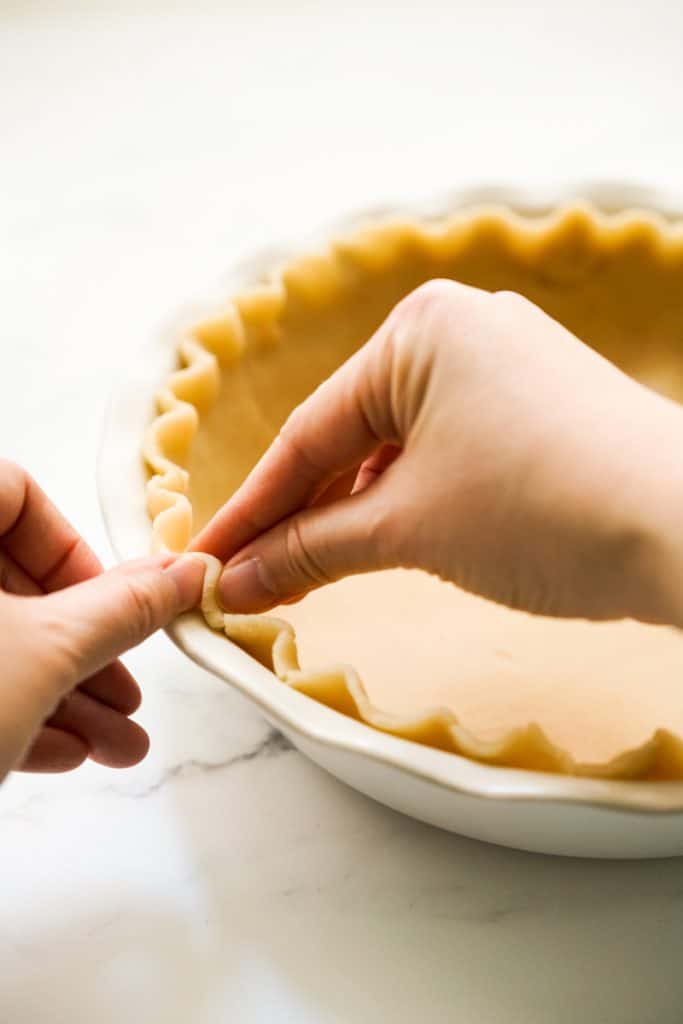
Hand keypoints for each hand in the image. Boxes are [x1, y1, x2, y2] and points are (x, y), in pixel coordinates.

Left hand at [0, 460, 204, 780]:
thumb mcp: (50, 650)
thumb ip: (126, 607)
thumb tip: (190, 574)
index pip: (18, 493)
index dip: (73, 547)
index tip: (112, 604)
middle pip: (17, 582)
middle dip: (88, 648)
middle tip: (130, 691)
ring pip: (2, 642)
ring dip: (66, 696)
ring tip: (118, 744)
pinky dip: (17, 714)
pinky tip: (66, 752)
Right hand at [194, 280, 682, 628]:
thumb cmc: (543, 511)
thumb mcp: (407, 528)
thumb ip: (310, 550)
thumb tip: (235, 580)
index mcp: (419, 330)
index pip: (310, 435)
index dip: (253, 510)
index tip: (209, 562)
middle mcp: (463, 330)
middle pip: (352, 436)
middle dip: (302, 513)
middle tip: (251, 576)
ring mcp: (509, 366)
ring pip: (400, 447)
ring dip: (354, 512)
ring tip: (307, 571)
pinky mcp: (542, 406)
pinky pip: (449, 451)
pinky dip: (410, 500)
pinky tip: (381, 541)